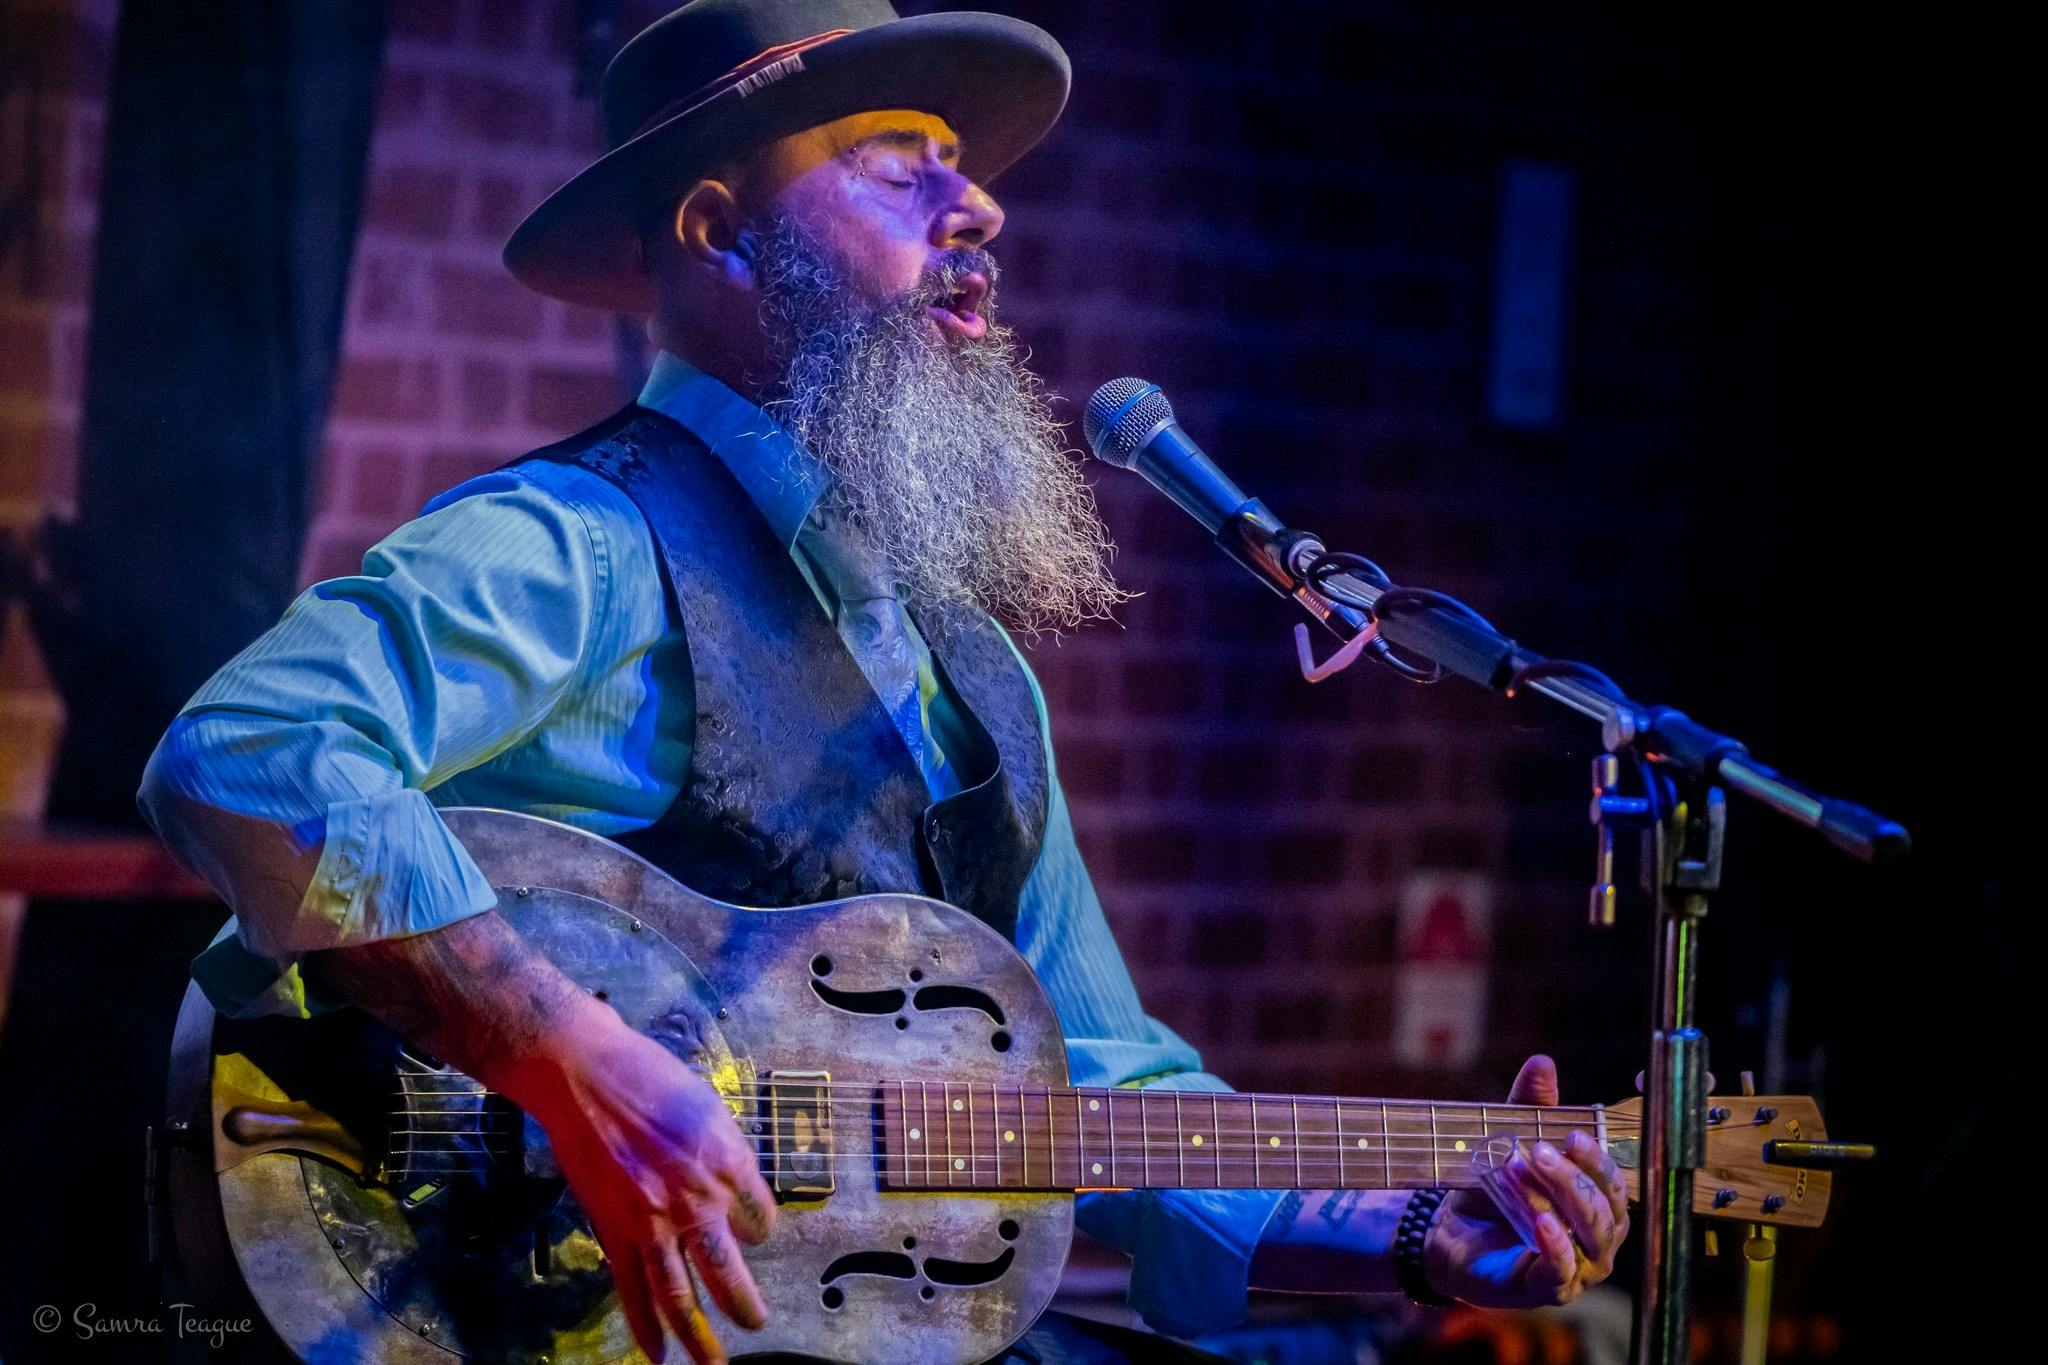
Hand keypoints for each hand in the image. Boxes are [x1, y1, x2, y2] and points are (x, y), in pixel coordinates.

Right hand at [524, 1016, 777, 1364]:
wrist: (583, 1074)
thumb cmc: (650, 1077)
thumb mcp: (709, 1108)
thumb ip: (726, 1156)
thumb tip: (735, 1191)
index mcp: (727, 1162)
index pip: (760, 1218)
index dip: (759, 1227)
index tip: (750, 1229)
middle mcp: (695, 1198)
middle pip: (727, 1268)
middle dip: (744, 1305)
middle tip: (756, 1324)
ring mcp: (651, 1221)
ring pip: (680, 1294)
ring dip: (699, 1336)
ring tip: (714, 1364)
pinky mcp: (613, 1230)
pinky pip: (632, 1289)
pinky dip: (643, 1325)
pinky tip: (656, 1354)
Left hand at [1423, 1055, 1628, 1308]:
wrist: (1448, 1232)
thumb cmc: (1493, 1189)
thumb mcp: (1509, 1141)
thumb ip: (1529, 1106)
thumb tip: (1542, 1062)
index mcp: (1601, 1203)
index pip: (1616, 1181)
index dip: (1600, 1158)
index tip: (1573, 1133)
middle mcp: (1600, 1239)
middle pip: (1606, 1208)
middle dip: (1574, 1176)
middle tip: (1539, 1150)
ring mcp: (1580, 1268)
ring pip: (1590, 1236)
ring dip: (1559, 1202)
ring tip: (1525, 1173)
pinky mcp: (1550, 1289)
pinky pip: (1564, 1271)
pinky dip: (1557, 1246)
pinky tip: (1541, 1221)